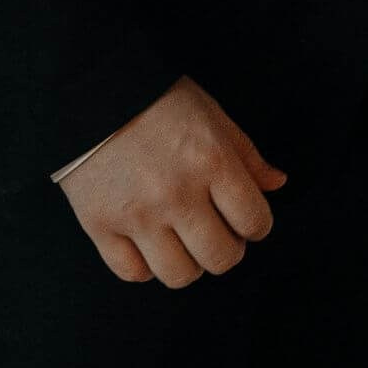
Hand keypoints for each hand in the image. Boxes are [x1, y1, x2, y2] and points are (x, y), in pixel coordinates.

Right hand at [58, 74, 286, 286]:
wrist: (91, 91)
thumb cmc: (158, 100)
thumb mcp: (212, 114)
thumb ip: (246, 154)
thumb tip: (276, 184)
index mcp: (210, 161)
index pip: (254, 221)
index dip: (257, 225)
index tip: (247, 219)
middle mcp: (176, 194)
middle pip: (220, 257)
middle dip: (228, 249)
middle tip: (217, 231)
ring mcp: (137, 214)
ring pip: (179, 275)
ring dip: (189, 263)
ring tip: (184, 240)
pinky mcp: (100, 226)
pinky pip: (132, 272)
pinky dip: (145, 265)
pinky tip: (149, 243)